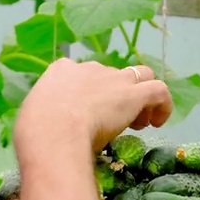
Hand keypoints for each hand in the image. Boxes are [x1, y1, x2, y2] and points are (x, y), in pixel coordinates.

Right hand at [15, 60, 172, 154]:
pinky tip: (159, 122)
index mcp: (62, 71)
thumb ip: (47, 116)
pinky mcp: (134, 93)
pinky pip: (159, 89)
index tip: (93, 117)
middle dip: (117, 98)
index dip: (93, 96)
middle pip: (113, 77)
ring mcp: (114, 79)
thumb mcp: (36, 117)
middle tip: (116, 123)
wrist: (54, 131)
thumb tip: (50, 130)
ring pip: (140, 77)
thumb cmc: (38, 131)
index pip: (84, 76)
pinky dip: (163, 104)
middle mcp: (90, 68)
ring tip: (139, 124)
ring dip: (142, 99)